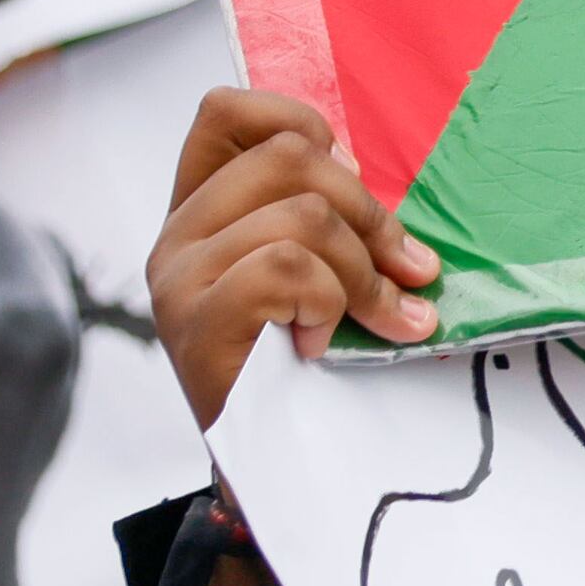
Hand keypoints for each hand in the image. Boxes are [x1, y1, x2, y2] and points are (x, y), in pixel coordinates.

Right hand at [149, 90, 438, 427]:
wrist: (277, 473)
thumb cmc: (307, 373)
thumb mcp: (322, 281)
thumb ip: (329, 227)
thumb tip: (375, 193)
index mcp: (202, 213)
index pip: (227, 112)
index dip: (302, 124)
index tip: (353, 180)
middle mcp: (177, 237)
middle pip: (290, 158)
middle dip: (372, 216)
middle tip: (407, 279)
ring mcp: (179, 280)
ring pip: (302, 217)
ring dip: (365, 274)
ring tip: (377, 323)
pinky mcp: (194, 324)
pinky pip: (286, 269)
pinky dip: (329, 303)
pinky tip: (323, 345)